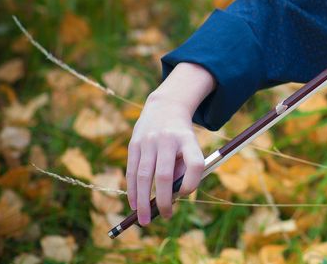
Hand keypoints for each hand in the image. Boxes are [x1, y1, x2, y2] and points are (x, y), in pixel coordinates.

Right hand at [126, 92, 204, 224]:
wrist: (164, 108)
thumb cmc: (180, 137)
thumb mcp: (190, 147)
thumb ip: (183, 170)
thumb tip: (170, 198)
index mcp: (188, 140)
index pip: (195, 164)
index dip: (192, 183)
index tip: (185, 195)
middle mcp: (168, 139)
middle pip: (164, 175)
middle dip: (163, 200)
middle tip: (165, 217)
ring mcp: (149, 141)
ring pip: (143, 176)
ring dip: (143, 201)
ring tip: (145, 219)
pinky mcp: (134, 143)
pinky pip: (131, 171)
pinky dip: (132, 191)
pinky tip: (134, 205)